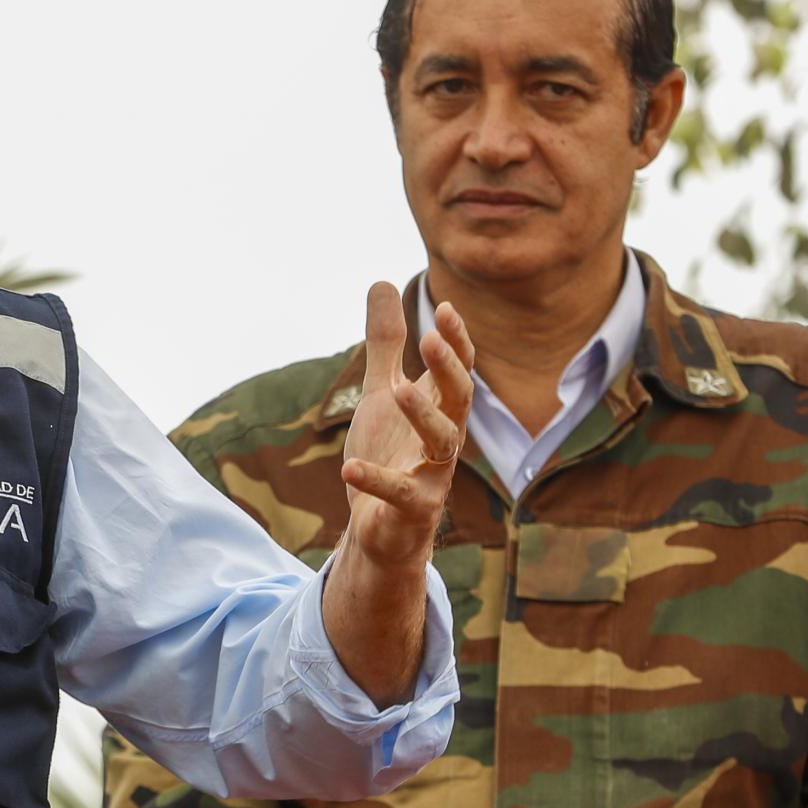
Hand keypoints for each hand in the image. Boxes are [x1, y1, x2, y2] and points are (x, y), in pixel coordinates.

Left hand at [338, 283, 475, 570]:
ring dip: (423, 415)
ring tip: (399, 391)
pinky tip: (349, 469)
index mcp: (440, 410)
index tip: (445, 309)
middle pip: (459, 400)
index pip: (457, 371)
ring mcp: (433, 476)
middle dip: (448, 369)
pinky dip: (375, 480)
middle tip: (432, 337)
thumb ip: (387, 344)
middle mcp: (444, 440)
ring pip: (442, 443)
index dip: (455, 343)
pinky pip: (399, 494)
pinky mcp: (413, 510)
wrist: (379, 525)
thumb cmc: (389, 453)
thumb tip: (382, 282)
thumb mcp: (382, 392)